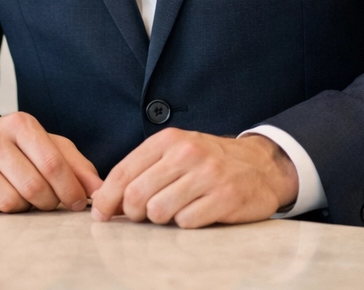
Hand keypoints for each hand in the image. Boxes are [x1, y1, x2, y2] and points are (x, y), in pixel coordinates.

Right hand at [0, 112, 102, 213]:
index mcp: (20, 124)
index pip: (52, 164)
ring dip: (22, 208)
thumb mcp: (49, 147)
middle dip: (48, 202)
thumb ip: (77, 166)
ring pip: (9, 202)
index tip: (77, 203)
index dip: (70, 190)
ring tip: (22, 197)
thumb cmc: (16, 149)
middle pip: (32, 187)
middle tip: (48, 203)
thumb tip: (100, 191)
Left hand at [89, 129, 297, 227]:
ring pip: (159, 212)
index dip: (106, 199)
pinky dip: (187, 223)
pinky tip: (198, 212)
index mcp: (170, 140)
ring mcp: (208, 175)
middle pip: (136, 196)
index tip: (102, 214)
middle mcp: (188, 153)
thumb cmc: (210, 162)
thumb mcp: (177, 152)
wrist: (261, 165)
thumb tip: (103, 199)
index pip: (123, 172)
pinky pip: (187, 222)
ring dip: (161, 219)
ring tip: (174, 211)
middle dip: (133, 214)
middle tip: (143, 216)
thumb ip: (143, 170)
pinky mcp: (226, 197)